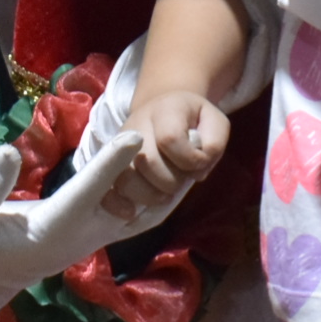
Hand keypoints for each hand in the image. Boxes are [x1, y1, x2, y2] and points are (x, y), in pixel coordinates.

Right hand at [0, 132, 172, 321]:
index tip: (134, 136)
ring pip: (140, 216)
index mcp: (48, 229)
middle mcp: (77, 236)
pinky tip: (168, 176)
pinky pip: (132, 217)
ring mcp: (87, 240)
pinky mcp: (88, 236)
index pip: (85, 191)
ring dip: (166, 190)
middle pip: (132, 206)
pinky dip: (154, 198)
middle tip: (191, 145)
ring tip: (196, 157)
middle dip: (159, 177)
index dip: (110, 164)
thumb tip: (9, 152)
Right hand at [106, 88, 227, 219]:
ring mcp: (118, 145)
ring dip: (149, 195)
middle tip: (180, 179)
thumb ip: (214, 143)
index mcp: (165, 109)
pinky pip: (105, 189)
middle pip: (147, 161)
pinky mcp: (108, 164)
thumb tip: (197, 170)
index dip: (189, 160)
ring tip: (163, 193)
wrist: (165, 111)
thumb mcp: (215, 123)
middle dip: (171, 181)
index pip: (171, 138)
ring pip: (125, 178)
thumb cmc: (193, 122)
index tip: (199, 163)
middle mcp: (137, 125)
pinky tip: (131, 212)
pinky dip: (116, 204)